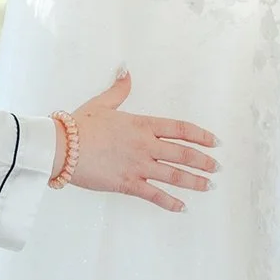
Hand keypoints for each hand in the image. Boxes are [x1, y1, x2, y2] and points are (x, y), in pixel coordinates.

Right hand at [52, 70, 216, 211]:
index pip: (179, 128)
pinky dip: (170, 202)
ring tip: (209, 186)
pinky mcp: (127, 183)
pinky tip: (183, 207)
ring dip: (195, 181)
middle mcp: (145, 145)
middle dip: (203, 161)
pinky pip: (154, 195)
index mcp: (142, 124)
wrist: (62, 147)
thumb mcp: (102, 103)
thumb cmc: (79, 125)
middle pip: (183, 153)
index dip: (200, 135)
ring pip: (174, 175)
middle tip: (217, 167)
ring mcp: (138, 166)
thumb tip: (126, 71)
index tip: (215, 141)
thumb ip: (119, 89)